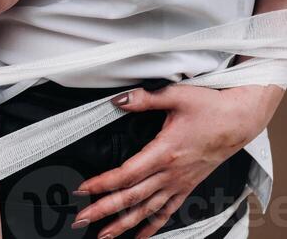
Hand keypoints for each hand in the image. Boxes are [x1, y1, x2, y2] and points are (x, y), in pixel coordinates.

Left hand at [71, 82, 283, 238]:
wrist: (238, 121)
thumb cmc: (210, 107)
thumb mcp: (176, 95)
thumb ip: (145, 98)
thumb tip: (119, 100)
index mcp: (164, 151)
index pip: (127, 174)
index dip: (103, 183)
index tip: (83, 189)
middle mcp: (171, 173)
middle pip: (132, 197)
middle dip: (104, 210)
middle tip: (82, 220)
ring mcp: (179, 183)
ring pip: (147, 210)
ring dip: (124, 224)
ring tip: (104, 235)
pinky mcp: (187, 186)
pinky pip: (167, 212)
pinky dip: (152, 226)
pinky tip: (140, 236)